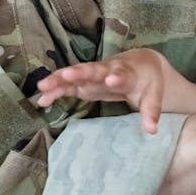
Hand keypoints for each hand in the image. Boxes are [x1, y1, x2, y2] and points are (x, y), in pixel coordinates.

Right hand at [36, 48, 165, 132]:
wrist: (141, 63)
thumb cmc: (147, 81)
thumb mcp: (154, 96)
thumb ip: (151, 112)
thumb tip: (152, 131)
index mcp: (128, 73)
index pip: (123, 74)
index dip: (118, 76)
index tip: (112, 79)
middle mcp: (107, 70)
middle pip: (93, 69)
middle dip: (80, 72)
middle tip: (67, 74)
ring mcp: (93, 75)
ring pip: (75, 74)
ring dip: (59, 79)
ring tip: (42, 87)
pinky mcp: (84, 82)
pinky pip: (68, 85)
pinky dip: (55, 90)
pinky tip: (42, 99)